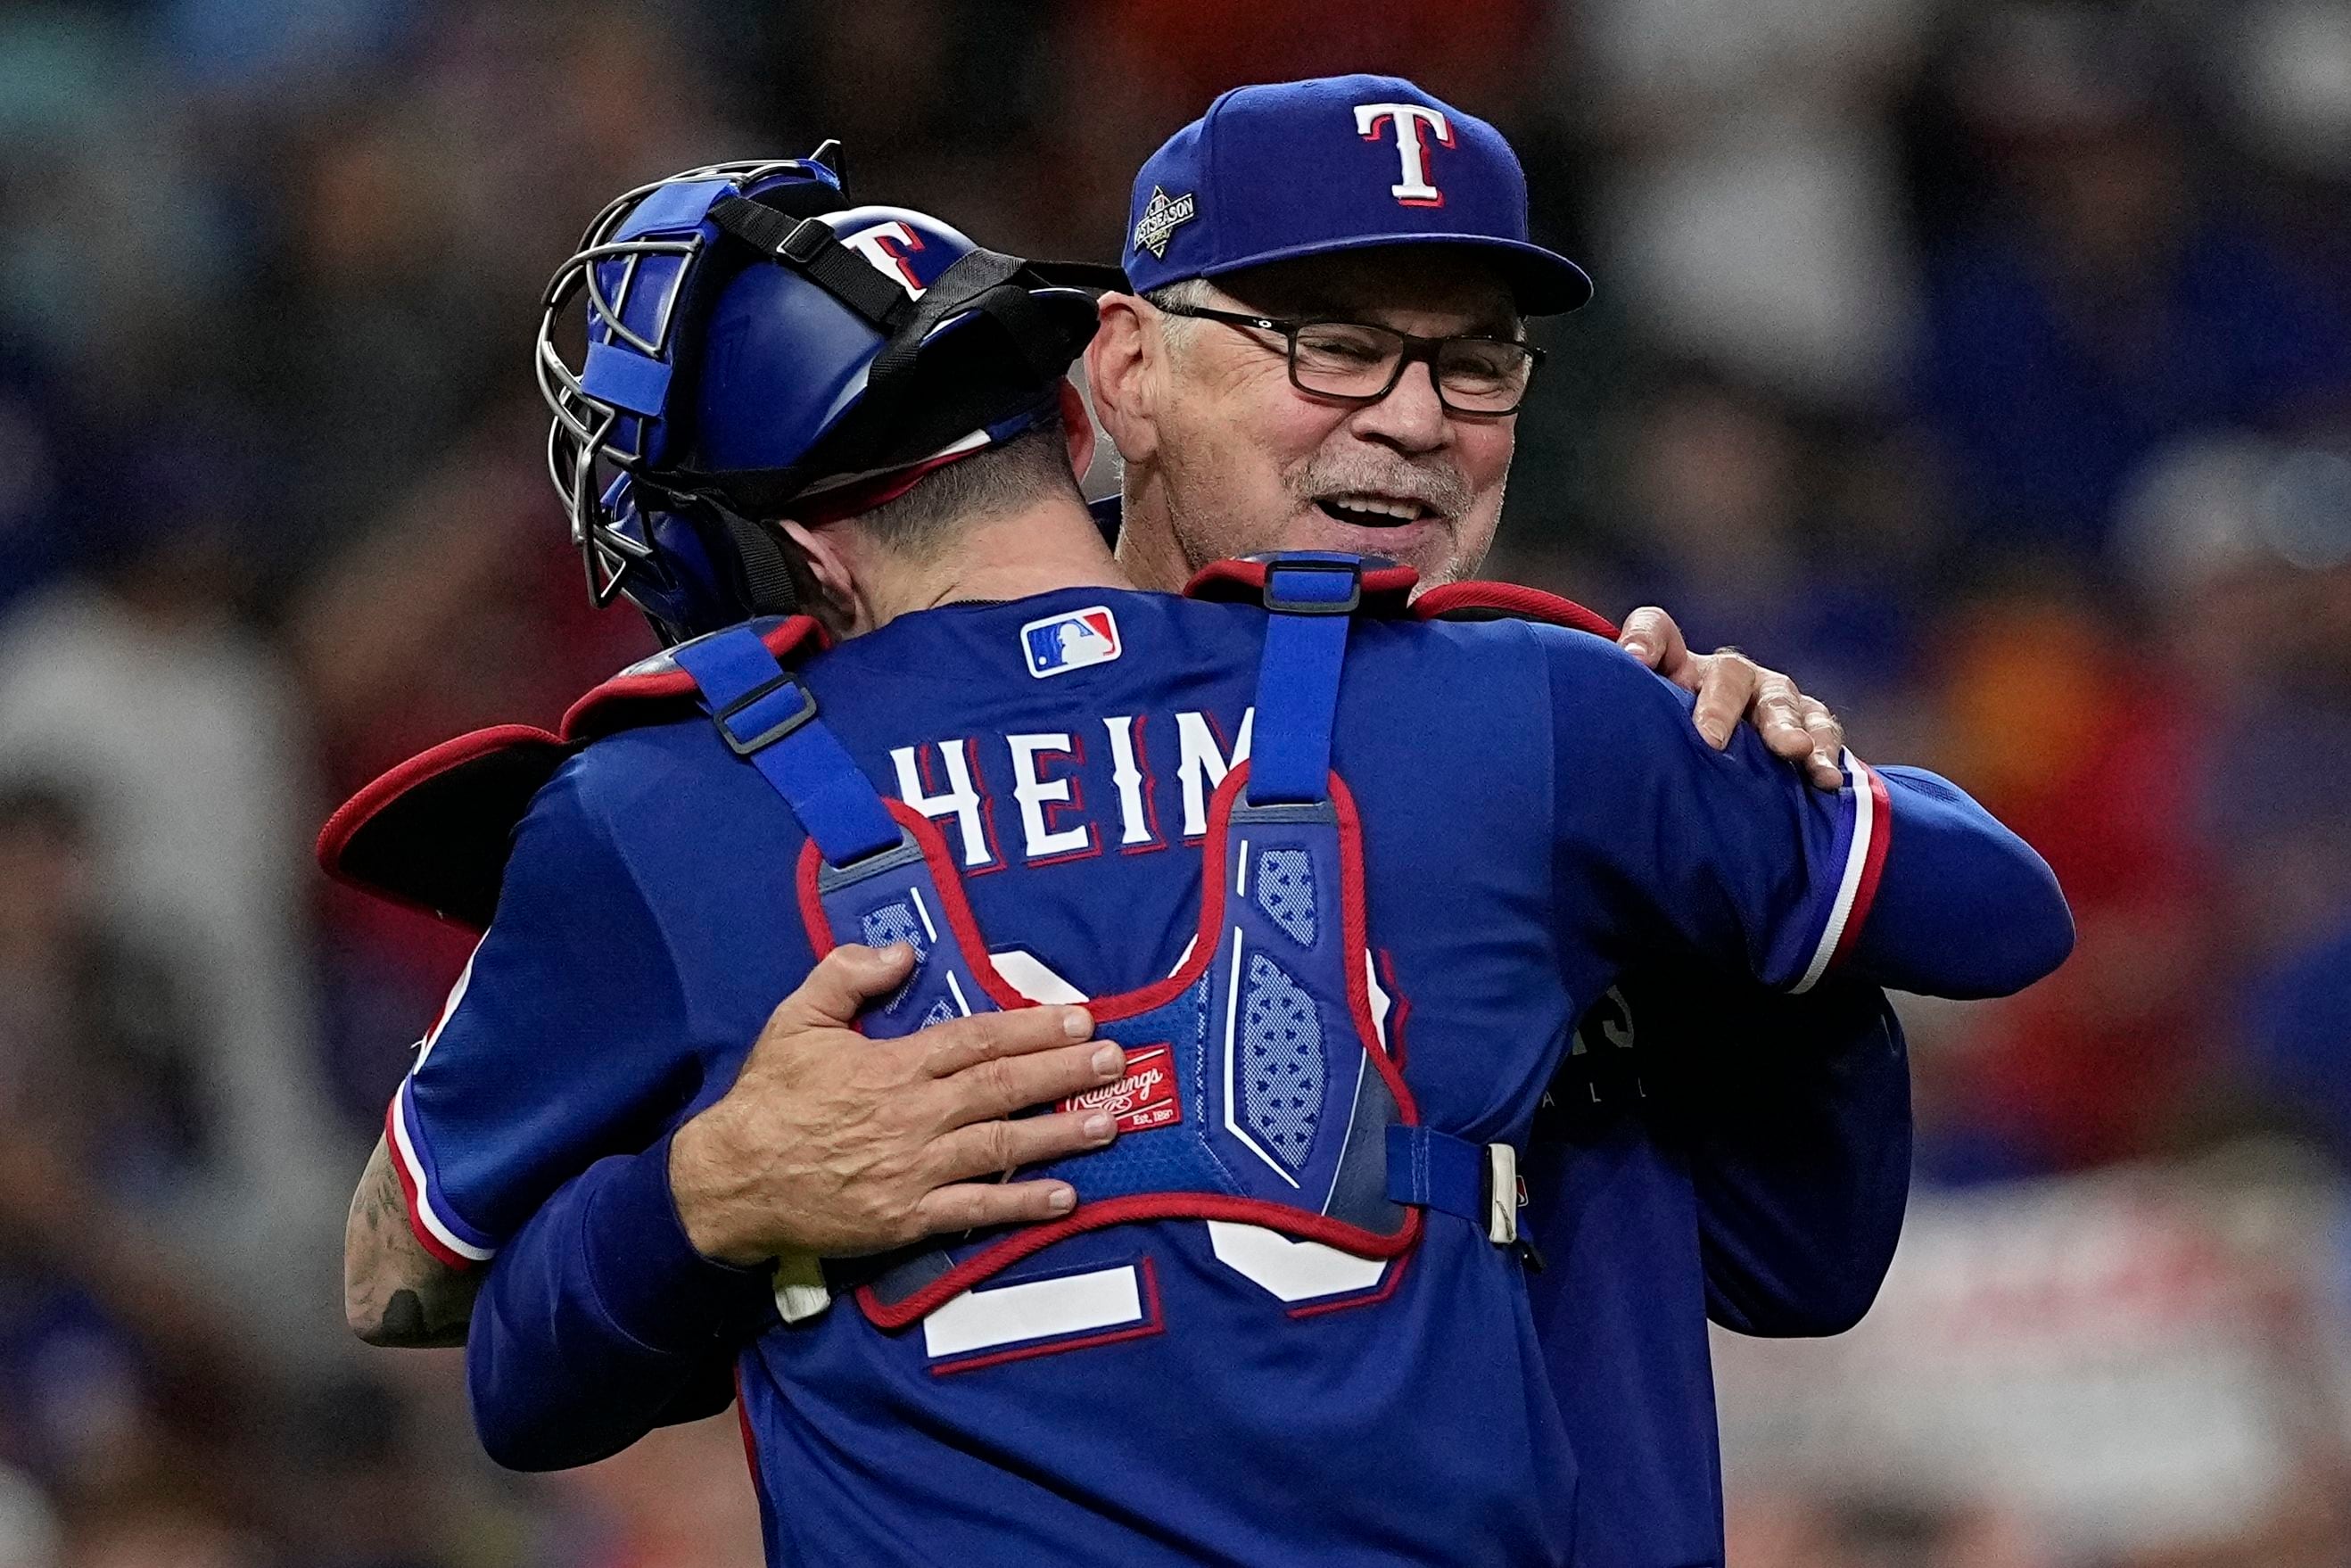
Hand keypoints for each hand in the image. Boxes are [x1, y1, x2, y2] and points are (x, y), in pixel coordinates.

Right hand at [669, 944, 1125, 1265]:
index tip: (1079, 1017)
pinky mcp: (907, 1217)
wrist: (730, 1182)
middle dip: (1064, 1071)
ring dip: (1060, 1134)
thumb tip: (902, 953)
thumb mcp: (796, 1019)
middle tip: (1115, 1060)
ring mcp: (914, 1170)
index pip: (977, 1039)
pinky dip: (1022, 1204)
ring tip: (1109, 1122)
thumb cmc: (767, 1098)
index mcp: (893, 1066)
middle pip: (1003, 1087)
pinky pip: (976, 1210)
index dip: (1033, 1027)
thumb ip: (846, 976)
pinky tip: (1066, 1197)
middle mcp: (913, 1116)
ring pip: (1001, 1147)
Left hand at [1617, 606, 1845, 789]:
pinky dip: (1826, 751)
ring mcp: (1769, 696)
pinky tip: (1825, 777)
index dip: (1646, 639)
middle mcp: (1723, 676)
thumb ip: (1614, 733)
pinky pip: (1820, 727)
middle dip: (1720, 706)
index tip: (1633, 661)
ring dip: (1786, 726)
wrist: (1717, 781)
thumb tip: (1571, 761)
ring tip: (1792, 752)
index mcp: (1675, 669)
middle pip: (1727, 672)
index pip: (1658, 631)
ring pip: (1780, 697)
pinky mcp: (1807, 722)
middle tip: (1710, 742)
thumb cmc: (1664, 759)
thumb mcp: (1637, 743)